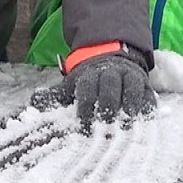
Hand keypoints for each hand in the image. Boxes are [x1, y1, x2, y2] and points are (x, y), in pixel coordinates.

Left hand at [31, 46, 155, 127]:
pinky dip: (147, 106)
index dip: (85, 106)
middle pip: (108, 86)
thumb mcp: (71, 85)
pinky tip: (145, 119)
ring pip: (130, 87)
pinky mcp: (144, 84)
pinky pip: (148, 93)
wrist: (112, 57)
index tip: (84, 124)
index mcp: (89, 75)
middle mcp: (109, 73)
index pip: (86, 89)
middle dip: (107, 104)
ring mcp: (128, 77)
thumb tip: (34, 101)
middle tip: (106, 125)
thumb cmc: (88, 81)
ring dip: (129, 104)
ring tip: (127, 123)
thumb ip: (54, 96)